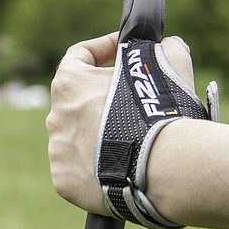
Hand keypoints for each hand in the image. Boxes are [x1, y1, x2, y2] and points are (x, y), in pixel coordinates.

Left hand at [46, 33, 195, 213]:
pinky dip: (97, 169)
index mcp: (70, 82)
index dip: (102, 49)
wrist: (166, 167)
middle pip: (78, 102)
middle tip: (133, 105)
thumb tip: (168, 46)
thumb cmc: (165, 112)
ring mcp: (58, 152)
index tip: (121, 49)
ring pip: (78, 139)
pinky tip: (122, 169)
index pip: (79, 56)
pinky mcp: (66, 182)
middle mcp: (56, 116)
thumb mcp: (172, 64)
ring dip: (99, 138)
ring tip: (131, 143)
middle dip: (103, 100)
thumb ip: (165, 48)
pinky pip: (80, 172)